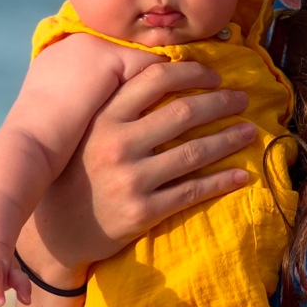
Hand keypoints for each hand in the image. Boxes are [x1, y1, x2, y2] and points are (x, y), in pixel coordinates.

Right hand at [27, 61, 254, 275]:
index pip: (154, 80)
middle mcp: (117, 145)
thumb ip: (118, 107)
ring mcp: (131, 180)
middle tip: (243, 100)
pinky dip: (222, 181)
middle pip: (183, 113)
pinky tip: (241, 175)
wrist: (56, 233)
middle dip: (220, 103)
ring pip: (194, 152)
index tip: (215, 76)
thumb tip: (168, 72)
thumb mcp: (87, 132)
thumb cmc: (78, 174)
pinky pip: (192, 191)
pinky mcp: (142, 212)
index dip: (191, 73)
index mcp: (104, 119)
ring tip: (250, 132)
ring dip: (229, 139)